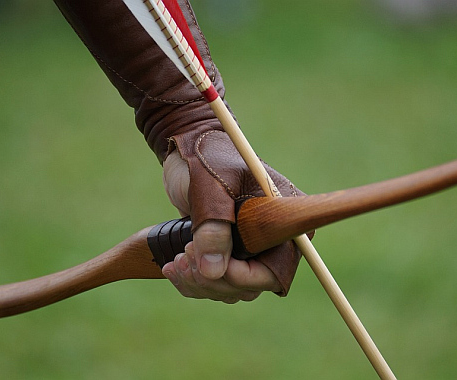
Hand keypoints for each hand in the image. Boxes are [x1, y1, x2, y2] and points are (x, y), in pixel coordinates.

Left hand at [161, 150, 281, 302]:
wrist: (188, 146)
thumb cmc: (205, 159)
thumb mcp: (210, 191)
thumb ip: (213, 230)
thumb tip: (213, 273)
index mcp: (282, 218)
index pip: (273, 269)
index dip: (242, 277)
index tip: (209, 266)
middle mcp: (271, 237)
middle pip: (250, 285)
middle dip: (213, 281)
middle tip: (183, 257)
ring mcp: (249, 246)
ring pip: (231, 288)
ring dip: (200, 283)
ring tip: (175, 261)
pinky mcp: (228, 250)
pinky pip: (217, 281)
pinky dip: (194, 280)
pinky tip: (173, 266)